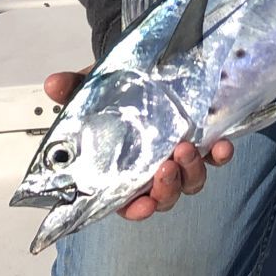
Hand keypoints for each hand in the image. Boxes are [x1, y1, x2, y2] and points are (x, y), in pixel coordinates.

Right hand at [43, 68, 233, 219]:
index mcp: (125, 167)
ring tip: (186, 149)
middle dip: (167, 189)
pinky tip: (222, 145)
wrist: (146, 66)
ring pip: (191, 182)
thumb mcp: (93, 86)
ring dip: (190, 172)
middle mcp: (154, 168)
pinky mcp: (204, 140)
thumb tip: (52, 84)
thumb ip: (73, 88)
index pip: (129, 201)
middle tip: (166, 167)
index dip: (136, 209)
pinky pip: (216, 157)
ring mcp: (181, 156)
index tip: (141, 204)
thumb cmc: (116, 88)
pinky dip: (221, 156)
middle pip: (165, 196)